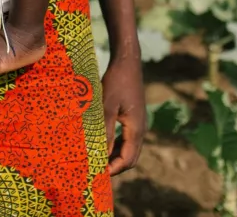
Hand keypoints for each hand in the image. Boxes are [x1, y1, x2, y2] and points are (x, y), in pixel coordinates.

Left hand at [101, 53, 145, 175]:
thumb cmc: (116, 82)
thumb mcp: (107, 106)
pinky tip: (101, 142)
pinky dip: (115, 145)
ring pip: (129, 149)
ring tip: (96, 159)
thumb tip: (100, 154)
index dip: (113, 169)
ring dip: (115, 156)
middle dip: (115, 166)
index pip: (127, 160)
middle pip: (130, 158)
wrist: (127, 62)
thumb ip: (104, 130)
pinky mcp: (133, 117)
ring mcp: (138, 124)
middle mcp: (140, 130)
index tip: (97, 173)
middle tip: (95, 170)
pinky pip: (126, 139)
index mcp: (137, 130)